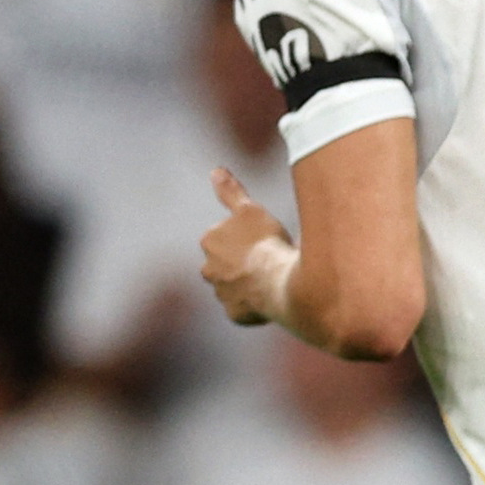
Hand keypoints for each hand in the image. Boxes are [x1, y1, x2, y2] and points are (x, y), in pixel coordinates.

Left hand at [201, 167, 293, 325]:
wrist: (277, 280)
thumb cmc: (265, 242)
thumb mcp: (250, 209)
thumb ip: (231, 191)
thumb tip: (215, 170)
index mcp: (209, 241)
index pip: (224, 237)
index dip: (245, 238)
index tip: (263, 239)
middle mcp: (208, 269)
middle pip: (225, 264)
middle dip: (242, 263)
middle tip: (268, 259)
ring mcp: (221, 294)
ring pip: (235, 286)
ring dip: (249, 283)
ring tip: (274, 279)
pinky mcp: (234, 314)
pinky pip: (245, 308)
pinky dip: (256, 304)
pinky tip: (272, 296)